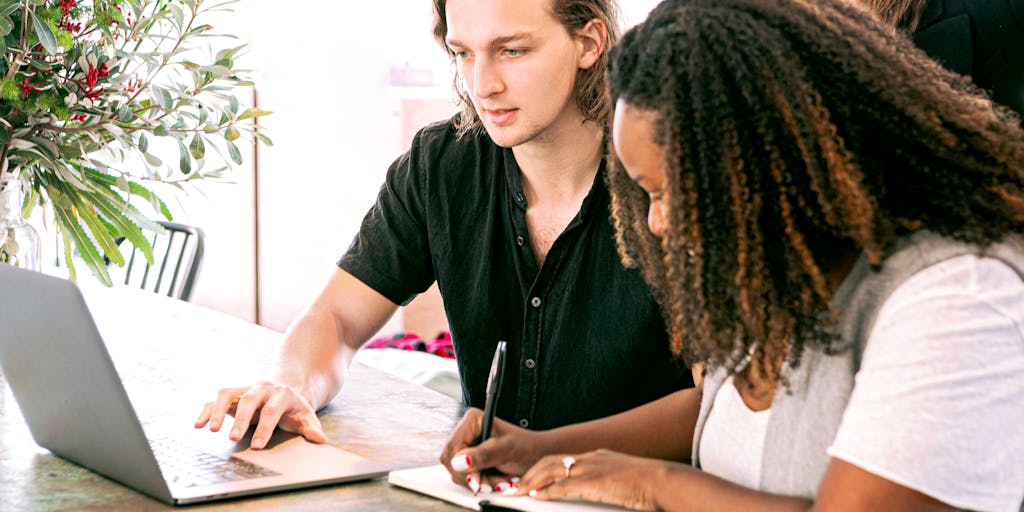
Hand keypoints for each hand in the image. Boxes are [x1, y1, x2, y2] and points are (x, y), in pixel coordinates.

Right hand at [194, 381, 326, 448]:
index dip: (264, 427)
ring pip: (228, 394)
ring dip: (218, 411)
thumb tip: (320, 440)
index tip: (257, 445)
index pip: (272, 410)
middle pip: (249, 400)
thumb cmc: (295, 409)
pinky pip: (216, 399)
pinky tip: (198, 424)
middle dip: (240, 419)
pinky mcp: (233, 395)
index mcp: (282, 394)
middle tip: (232, 438)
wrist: (287, 391)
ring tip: (210, 429)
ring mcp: (246, 389)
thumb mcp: (307, 417)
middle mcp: (262, 388)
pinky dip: (206, 410)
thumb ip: (312, 429)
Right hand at [440, 408, 546, 493]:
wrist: (536, 454)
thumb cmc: (525, 446)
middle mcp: (464, 430)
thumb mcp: (507, 450)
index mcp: (472, 420)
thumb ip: (483, 455)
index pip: (452, 448)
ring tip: (499, 480)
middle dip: (472, 476)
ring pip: (456, 471)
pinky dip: (480, 482)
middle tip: (493, 483)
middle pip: (450, 461)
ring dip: (478, 481)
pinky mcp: (468, 458)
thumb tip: (459, 461)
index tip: (478, 479)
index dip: (462, 467)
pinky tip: (494, 480)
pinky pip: (464, 476)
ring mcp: (465, 445)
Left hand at [516, 449, 662, 510]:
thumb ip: (606, 484)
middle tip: (516, 484)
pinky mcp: (593, 482)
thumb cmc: (650, 485)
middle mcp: (591, 458)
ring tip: (518, 491)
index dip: (544, 468)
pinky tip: (536, 497)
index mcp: (598, 457)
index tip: (532, 477)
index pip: (563, 459)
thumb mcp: (622, 481)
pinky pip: (563, 485)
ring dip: (531, 481)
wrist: (663, 481)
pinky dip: (547, 491)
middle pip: (551, 461)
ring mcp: (591, 468)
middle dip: (531, 473)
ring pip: (551, 470)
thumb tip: (600, 492)